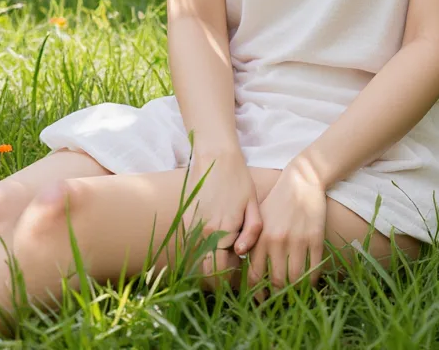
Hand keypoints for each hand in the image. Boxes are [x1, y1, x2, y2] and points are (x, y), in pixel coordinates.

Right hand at [178, 149, 262, 289]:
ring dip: (209, 265)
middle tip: (233, 273)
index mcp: (220, 231)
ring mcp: (191, 227)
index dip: (228, 281)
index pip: (218, 273)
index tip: (240, 279)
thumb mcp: (253, 204)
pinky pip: (192, 247)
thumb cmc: (239, 180)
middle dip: (218, 278)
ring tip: (226, 258)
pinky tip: (216, 243)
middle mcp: (201, 233)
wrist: (215, 157)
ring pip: (196, 261)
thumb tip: (240, 253)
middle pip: (205, 272)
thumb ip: (251, 232)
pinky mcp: (186, 220)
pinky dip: (202, 252)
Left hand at [246, 157, 327, 302]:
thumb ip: (251, 243)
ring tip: (294, 295)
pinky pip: (314, 269)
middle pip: (275, 282)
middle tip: (278, 303)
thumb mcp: (259, 219)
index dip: (256, 294)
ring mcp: (297, 240)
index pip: (253, 276)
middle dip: (276, 298)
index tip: (260, 300)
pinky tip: (309, 282)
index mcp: (260, 238)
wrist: (301, 180)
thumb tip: (245, 269)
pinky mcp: (315, 238)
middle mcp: (277, 241)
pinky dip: (312, 281)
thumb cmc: (277, 202)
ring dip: (295, 292)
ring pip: (295, 279)